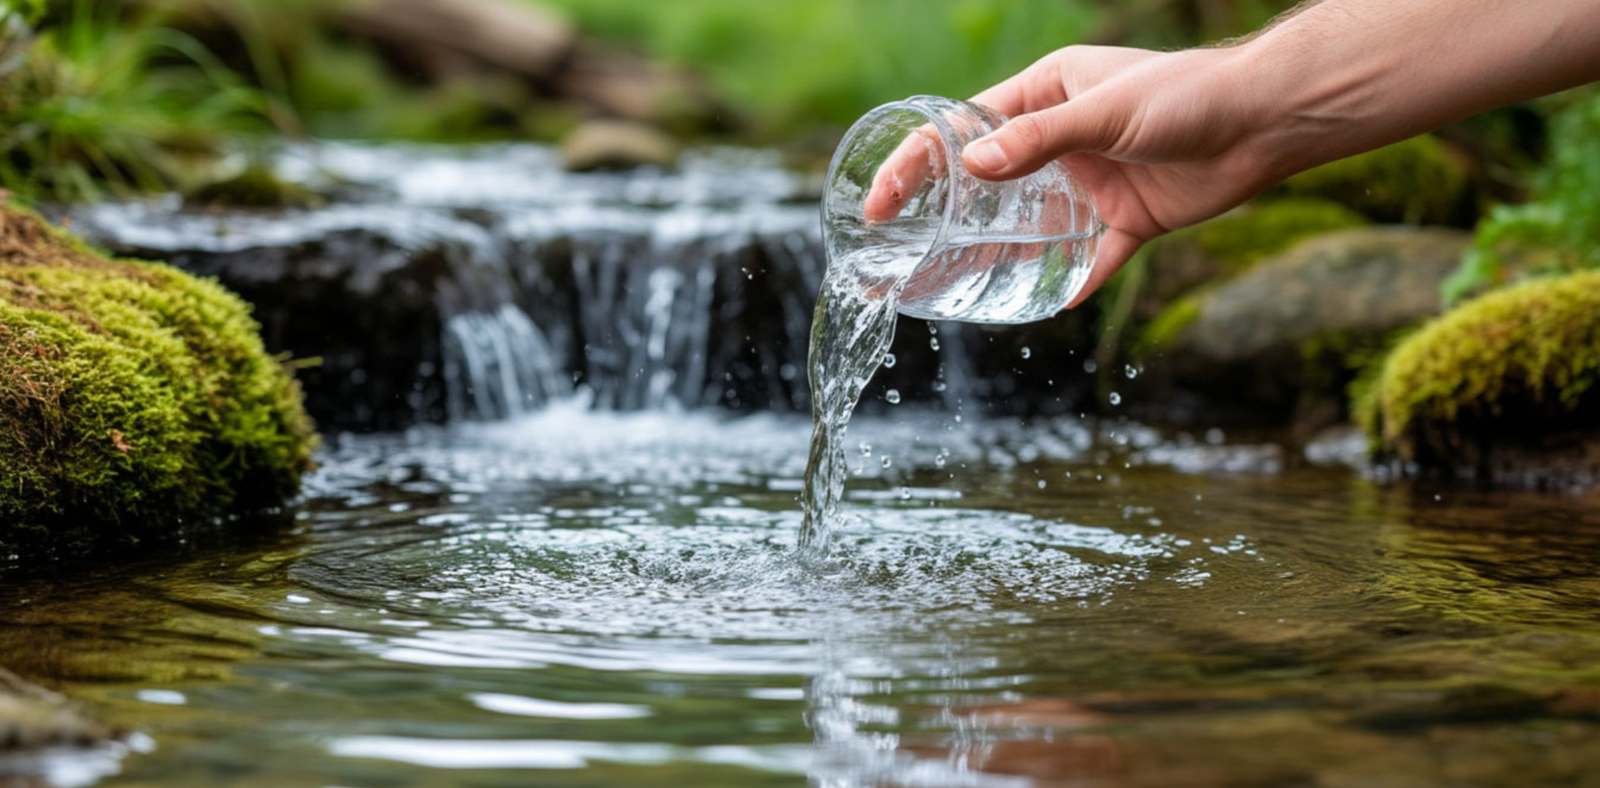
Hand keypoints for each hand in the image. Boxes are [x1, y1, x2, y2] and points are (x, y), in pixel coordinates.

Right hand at [867, 44, 1273, 306]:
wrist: (1266, 121)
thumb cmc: (1187, 95)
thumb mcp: (1104, 112)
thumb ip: (1038, 141)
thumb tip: (972, 167)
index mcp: (1044, 95)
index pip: (961, 131)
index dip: (914, 166)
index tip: (878, 204)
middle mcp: (1060, 140)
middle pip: (986, 185)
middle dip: (941, 222)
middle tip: (897, 261)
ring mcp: (1091, 182)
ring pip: (1029, 228)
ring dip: (995, 259)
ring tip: (951, 291)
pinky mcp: (1126, 219)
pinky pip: (1090, 259)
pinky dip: (1072, 282)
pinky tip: (1046, 306)